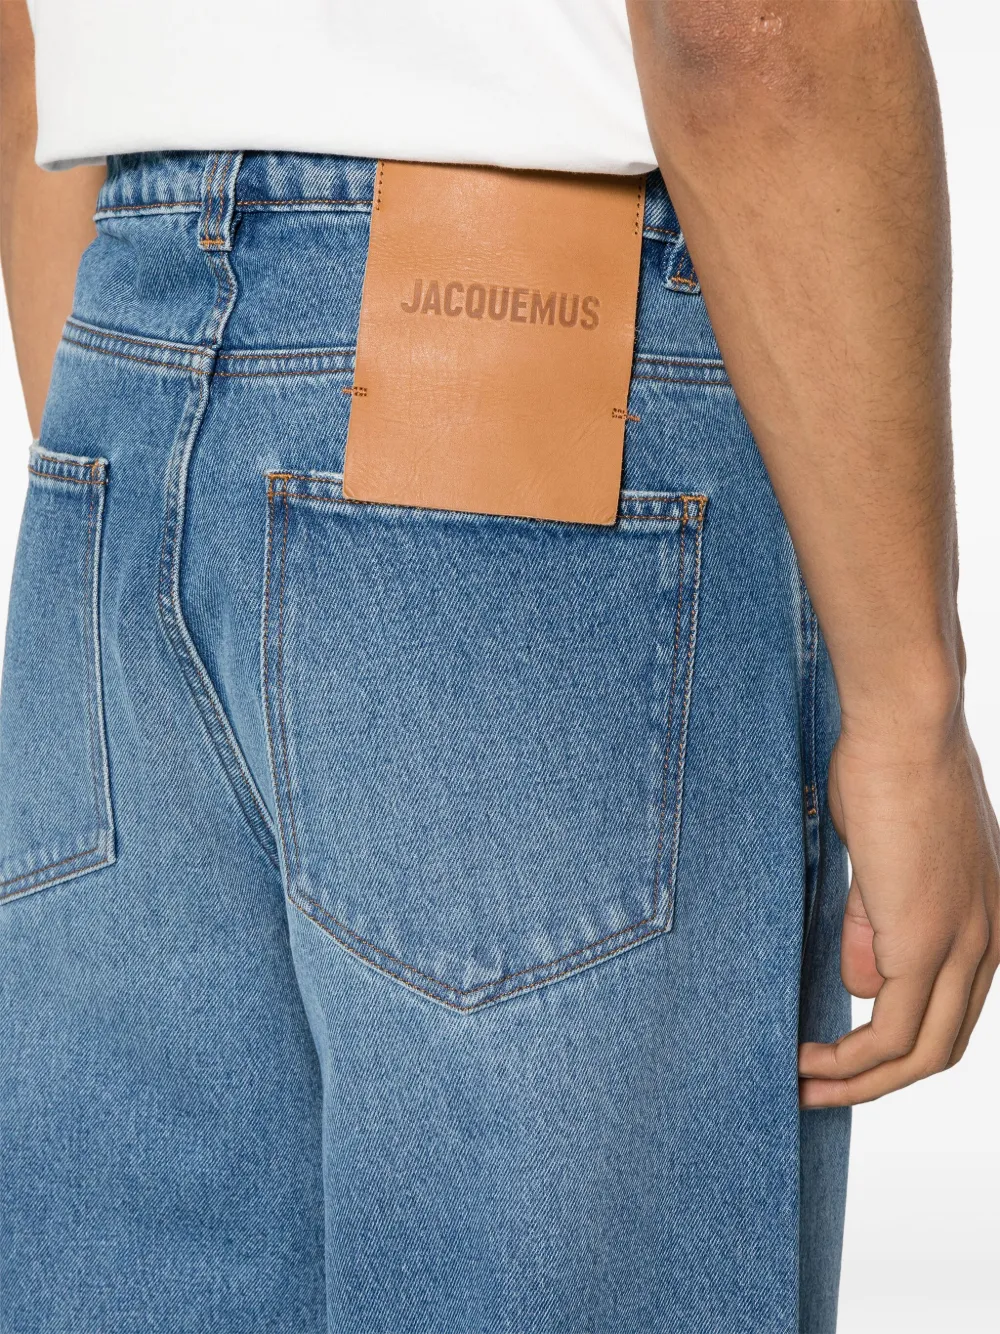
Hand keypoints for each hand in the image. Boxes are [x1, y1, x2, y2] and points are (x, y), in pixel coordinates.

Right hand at [798, 709, 999, 1106]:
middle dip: (878, 1083)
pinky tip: (811, 1060)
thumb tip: (860, 986)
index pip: (950, 1013)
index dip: (896, 1048)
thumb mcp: (884, 862)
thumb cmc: (888, 771)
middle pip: (941, 1048)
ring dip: (858, 1083)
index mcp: (986, 922)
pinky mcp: (926, 941)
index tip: (841, 1057)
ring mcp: (963, 944)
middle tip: (819, 1090)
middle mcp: (988, 942)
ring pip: (920, 1053)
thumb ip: (876, 925)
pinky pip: (890, 1031)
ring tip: (803, 1087)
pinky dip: (850, 1060)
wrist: (905, 727)